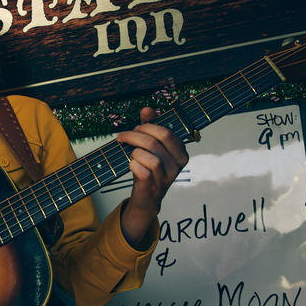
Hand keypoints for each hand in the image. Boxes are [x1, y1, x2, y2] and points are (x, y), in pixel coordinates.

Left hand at [115, 107, 188, 246]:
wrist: (147, 196)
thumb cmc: (150, 168)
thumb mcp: (152, 146)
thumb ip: (151, 126)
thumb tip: (147, 109)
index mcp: (181, 152)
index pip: (166, 133)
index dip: (147, 127)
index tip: (135, 128)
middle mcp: (177, 165)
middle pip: (154, 143)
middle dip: (135, 136)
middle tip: (124, 137)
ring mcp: (167, 177)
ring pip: (149, 157)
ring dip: (134, 152)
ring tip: (130, 154)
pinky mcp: (154, 187)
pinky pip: (143, 172)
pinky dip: (133, 165)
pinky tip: (131, 164)